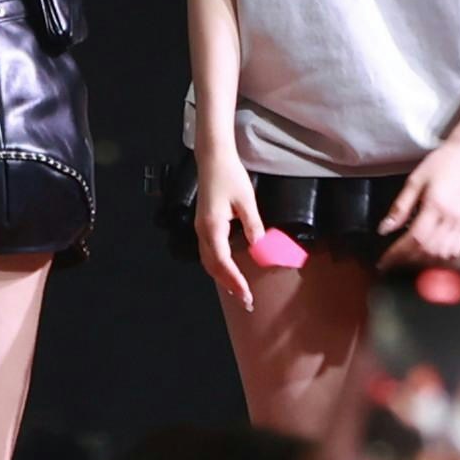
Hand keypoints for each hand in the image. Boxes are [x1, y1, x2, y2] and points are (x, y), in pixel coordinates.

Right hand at [191, 148, 267, 312]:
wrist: (212, 158)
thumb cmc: (230, 176)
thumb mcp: (246, 200)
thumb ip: (253, 224)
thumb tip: (259, 246)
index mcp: (212, 227)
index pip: (223, 262)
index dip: (235, 280)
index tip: (247, 295)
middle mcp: (202, 231)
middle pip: (212, 266)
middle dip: (229, 285)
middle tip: (246, 301)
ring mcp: (200, 228)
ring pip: (208, 261)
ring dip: (222, 278)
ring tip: (238, 291)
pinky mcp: (203, 225)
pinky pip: (208, 252)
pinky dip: (218, 266)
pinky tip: (229, 271)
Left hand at [377, 141, 459, 267]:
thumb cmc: (442, 162)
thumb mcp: (414, 180)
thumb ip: (400, 207)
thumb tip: (385, 228)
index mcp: (435, 205)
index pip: (413, 239)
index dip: (397, 254)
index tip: (385, 260)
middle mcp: (451, 218)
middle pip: (427, 250)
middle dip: (407, 259)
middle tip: (393, 260)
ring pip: (442, 253)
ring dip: (424, 259)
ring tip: (410, 256)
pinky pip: (456, 249)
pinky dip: (442, 255)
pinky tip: (431, 251)